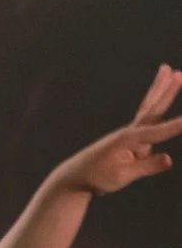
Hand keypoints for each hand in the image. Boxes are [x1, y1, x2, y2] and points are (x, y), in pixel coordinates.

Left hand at [51, 65, 180, 196]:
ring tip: (168, 70)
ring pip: (149, 106)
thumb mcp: (121, 176)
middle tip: (178, 73)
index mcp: (128, 140)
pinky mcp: (129, 136)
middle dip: (166, 91)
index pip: (158, 132)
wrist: (76, 176)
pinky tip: (160, 93)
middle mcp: (130, 131)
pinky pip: (146, 115)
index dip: (175, 127)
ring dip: (160, 88)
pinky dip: (155, 102)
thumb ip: (146, 167)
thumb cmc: (96, 177)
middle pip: (152, 108)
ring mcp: (130, 132)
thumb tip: (168, 159)